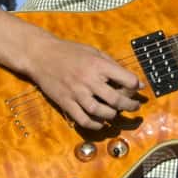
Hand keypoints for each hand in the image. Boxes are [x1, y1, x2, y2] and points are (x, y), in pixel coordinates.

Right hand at [23, 31, 142, 130]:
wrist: (41, 55)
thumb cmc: (70, 51)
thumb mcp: (94, 52)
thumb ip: (113, 65)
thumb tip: (135, 82)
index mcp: (98, 65)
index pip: (126, 79)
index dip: (135, 86)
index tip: (137, 88)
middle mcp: (89, 80)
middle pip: (116, 99)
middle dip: (130, 106)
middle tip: (134, 107)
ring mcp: (76, 93)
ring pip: (100, 112)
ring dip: (113, 115)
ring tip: (116, 113)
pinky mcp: (65, 103)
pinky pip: (83, 120)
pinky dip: (95, 125)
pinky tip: (101, 122)